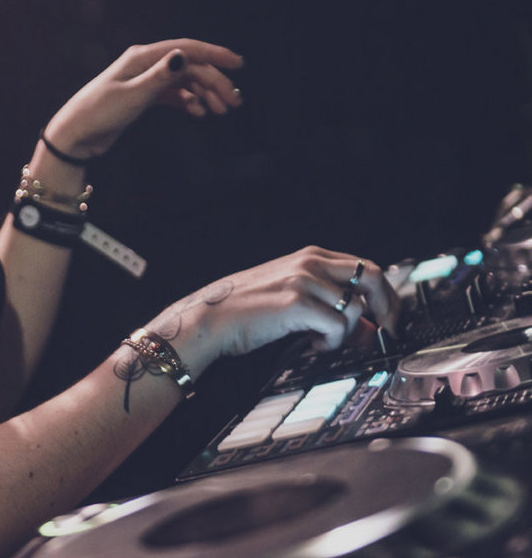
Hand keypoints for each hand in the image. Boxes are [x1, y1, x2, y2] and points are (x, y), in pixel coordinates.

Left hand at [43, 39, 243, 160]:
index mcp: (142, 57)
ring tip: (221, 112)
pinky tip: (199, 113)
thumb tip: (183, 56)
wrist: (76, 135)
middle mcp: (146, 64)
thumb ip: (159, 77)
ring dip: (204, 94)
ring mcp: (145, 79)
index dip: (214, 54)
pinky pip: (174, 94)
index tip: (238, 64)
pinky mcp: (144, 96)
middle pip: (189, 67)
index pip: (186, 49)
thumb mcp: (132, 96)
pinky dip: (189, 102)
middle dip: (214, 83)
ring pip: (184, 81)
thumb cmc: (99, 113)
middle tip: (233, 103)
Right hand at [148, 247, 399, 373]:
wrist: (212, 317)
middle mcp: (310, 262)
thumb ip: (327, 302)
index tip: (389, 319)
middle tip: (384, 333)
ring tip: (325, 341)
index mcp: (310, 256)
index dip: (385, 294)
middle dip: (386, 309)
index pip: (366, 266)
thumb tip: (368, 327)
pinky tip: (314, 345)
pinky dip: (332, 343)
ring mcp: (304, 280)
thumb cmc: (248, 309)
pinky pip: (338, 327)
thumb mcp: (292, 295)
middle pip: (373, 277)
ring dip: (349, 333)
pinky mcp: (297, 303)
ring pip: (356, 308)